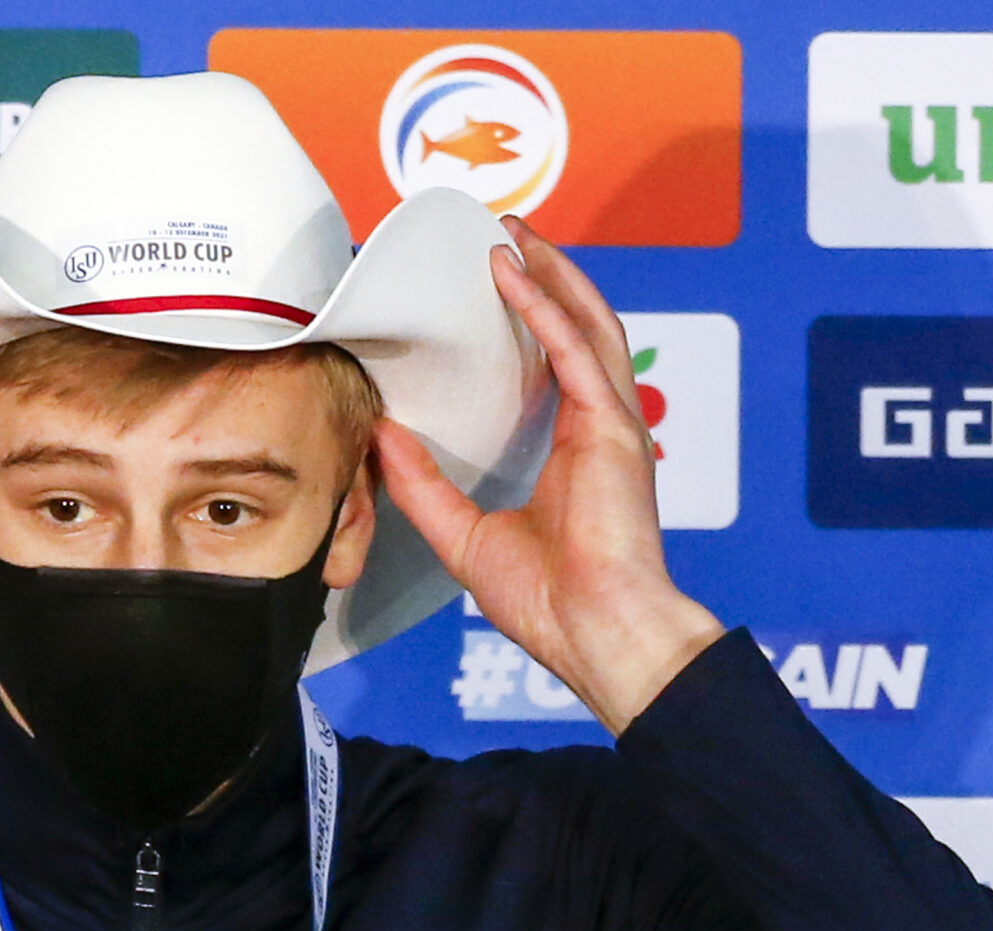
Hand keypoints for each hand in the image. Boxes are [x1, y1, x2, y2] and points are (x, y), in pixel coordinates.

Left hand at [374, 216, 723, 734]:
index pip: (550, 368)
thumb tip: (380, 437)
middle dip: (543, 277)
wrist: (595, 633)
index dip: (527, 324)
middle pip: (575, 330)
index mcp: (571, 453)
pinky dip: (544, 307)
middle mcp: (597, 429)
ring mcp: (610, 423)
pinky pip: (575, 348)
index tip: (489, 291)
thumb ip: (423, 486)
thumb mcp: (463, 535)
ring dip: (550, 273)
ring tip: (513, 234)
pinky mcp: (611, 426)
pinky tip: (513, 275)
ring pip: (586, 322)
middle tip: (504, 236)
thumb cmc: (548, 602)